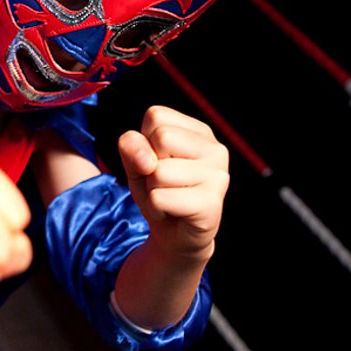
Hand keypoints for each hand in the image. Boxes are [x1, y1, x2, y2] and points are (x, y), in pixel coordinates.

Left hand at [118, 106, 228, 260]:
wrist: (173, 235)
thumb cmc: (157, 190)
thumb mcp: (135, 162)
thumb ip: (132, 146)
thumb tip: (147, 160)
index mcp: (199, 131)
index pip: (156, 116)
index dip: (145, 142)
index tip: (158, 160)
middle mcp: (216, 149)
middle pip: (160, 138)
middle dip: (149, 166)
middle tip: (162, 183)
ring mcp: (218, 176)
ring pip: (158, 171)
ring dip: (152, 190)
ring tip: (169, 198)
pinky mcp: (212, 203)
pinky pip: (160, 198)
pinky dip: (155, 208)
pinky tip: (172, 212)